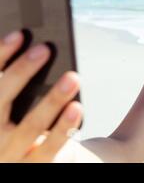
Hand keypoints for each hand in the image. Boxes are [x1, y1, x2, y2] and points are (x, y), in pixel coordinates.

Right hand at [0, 30, 82, 161]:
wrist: (48, 161)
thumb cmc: (33, 127)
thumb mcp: (23, 105)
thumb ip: (24, 81)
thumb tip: (43, 47)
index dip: (0, 56)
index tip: (20, 34)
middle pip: (0, 102)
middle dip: (21, 73)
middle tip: (45, 49)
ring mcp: (9, 157)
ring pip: (29, 126)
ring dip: (51, 99)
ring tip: (72, 77)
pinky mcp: (33, 169)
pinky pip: (49, 149)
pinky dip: (63, 128)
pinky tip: (76, 107)